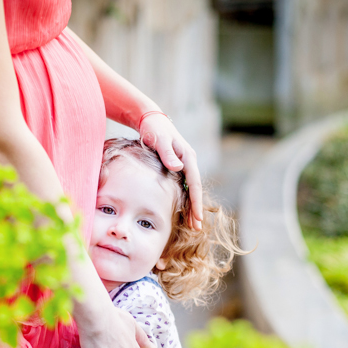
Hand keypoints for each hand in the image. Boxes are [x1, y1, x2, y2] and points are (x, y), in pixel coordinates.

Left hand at [139, 114, 202, 229]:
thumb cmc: (153, 129)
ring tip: (192, 225)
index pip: (195, 183)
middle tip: (197, 228)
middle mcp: (188, 161)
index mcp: (188, 156)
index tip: (198, 217)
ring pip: (190, 189)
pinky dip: (184, 199)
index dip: (196, 202)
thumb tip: (178, 168)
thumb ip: (167, 154)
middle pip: (195, 189)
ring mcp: (183, 164)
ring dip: (191, 207)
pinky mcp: (177, 167)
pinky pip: (183, 186)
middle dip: (196, 209)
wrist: (149, 120)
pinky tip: (182, 211)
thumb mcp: (159, 140)